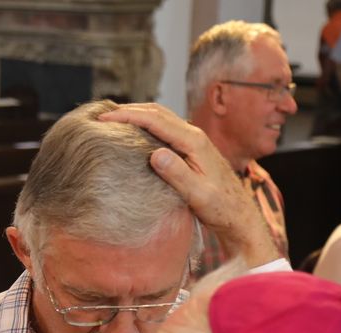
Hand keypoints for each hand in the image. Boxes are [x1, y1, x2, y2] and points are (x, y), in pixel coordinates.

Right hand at [98, 103, 277, 265]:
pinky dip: (146, 124)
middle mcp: (194, 135)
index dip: (127, 116)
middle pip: (156, 112)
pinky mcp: (191, 148)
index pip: (154, 120)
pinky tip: (135, 134)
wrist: (238, 213)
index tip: (104, 120)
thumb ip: (177, 174)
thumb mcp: (197, 194)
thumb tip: (155, 154)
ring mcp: (193, 139)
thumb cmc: (219, 207)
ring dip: (137, 114)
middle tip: (102, 115)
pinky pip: (165, 128)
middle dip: (128, 110)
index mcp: (193, 141)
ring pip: (161, 117)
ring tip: (114, 119)